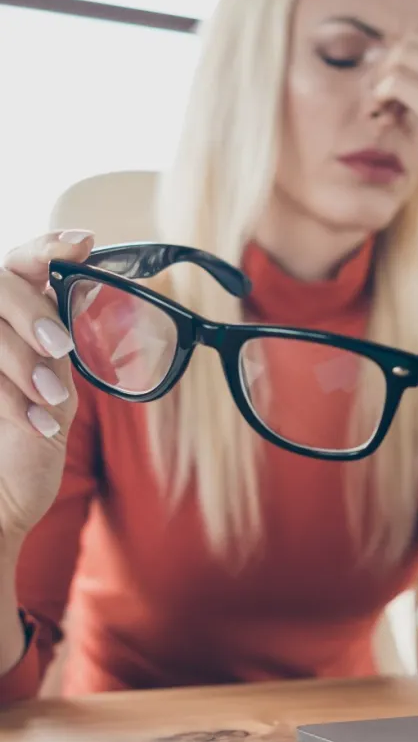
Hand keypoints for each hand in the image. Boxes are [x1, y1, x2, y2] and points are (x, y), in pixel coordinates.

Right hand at [0, 231, 92, 547]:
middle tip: (60, 347)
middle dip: (31, 314)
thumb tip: (84, 292)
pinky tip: (38, 425)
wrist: (3, 499)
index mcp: (6, 324)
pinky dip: (13, 400)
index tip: (83, 243)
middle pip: (0, 286)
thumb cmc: (27, 441)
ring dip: (24, 363)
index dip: (47, 247)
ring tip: (50, 402)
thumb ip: (56, 339)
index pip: (18, 265)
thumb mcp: (52, 386)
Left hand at [371, 34, 417, 224]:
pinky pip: (396, 82)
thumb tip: (410, 56)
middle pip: (414, 43)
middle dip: (389, 66)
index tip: (397, 92)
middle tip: (380, 100)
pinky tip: (382, 115)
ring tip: (381, 110)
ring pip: (402, 57)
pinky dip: (380, 94)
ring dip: (381, 79)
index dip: (407, 63)